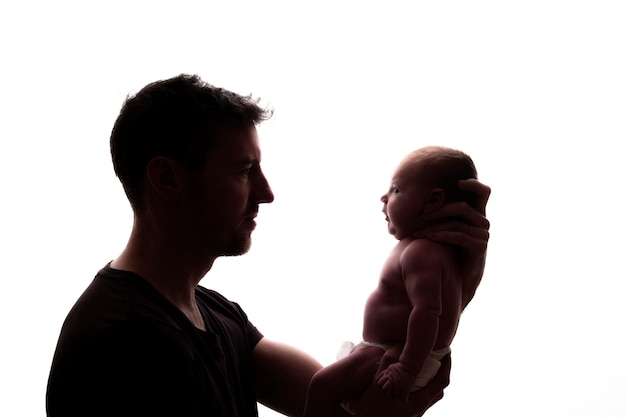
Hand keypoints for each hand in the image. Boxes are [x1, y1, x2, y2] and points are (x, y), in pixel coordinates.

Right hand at [352, 348, 450, 416]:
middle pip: (439, 389)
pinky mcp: (408, 413)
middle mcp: (421, 408)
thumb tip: (396, 345)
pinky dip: (422, 386)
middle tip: (440, 358)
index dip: (447, 365)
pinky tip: (411, 380)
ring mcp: (415, 412)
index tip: (447, 353)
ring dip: (432, 380)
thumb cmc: (372, 407)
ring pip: (431, 395)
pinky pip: (421, 398)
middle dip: (442, 372)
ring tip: (427, 367)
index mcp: (420, 401)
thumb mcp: (379, 382)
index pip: (441, 381)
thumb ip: (388, 363)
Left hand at [416, 179, 490, 307]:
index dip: (474, 184)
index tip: (458, 182)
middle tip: (421, 214)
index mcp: (476, 214)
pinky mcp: (480, 248)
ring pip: (458, 222)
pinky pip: (459, 236)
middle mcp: (482, 223)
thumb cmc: (447, 252)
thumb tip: (417, 198)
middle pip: (463, 207)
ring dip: (434, 225)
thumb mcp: (444, 230)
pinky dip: (442, 234)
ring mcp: (483, 236)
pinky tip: (428, 237)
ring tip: (417, 231)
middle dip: (440, 209)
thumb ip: (440, 215)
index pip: (484, 193)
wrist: (458, 280)